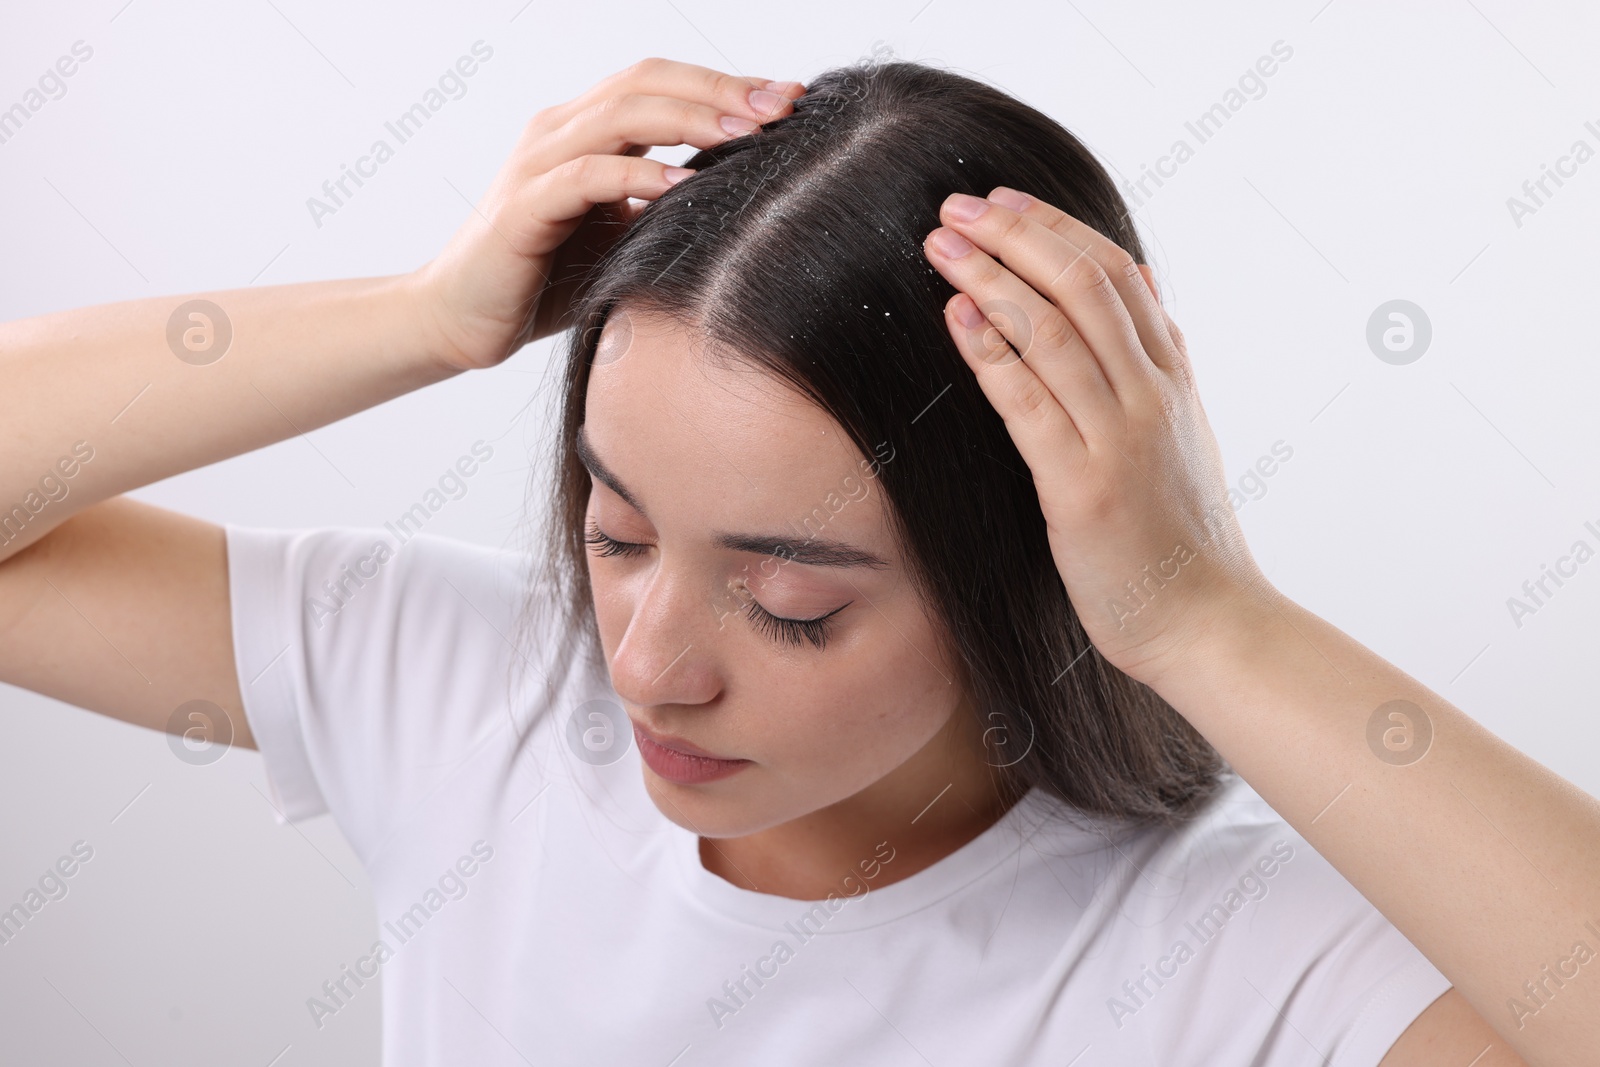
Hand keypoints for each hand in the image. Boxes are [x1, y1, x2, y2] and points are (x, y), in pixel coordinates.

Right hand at [410, 58, 803, 371]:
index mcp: (585, 132)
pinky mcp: (522, 209)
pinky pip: (585, 176)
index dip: (724, 84)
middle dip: (721, 89)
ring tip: (747, 132)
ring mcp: (537, 165)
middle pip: (647, 82)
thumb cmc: (543, 283)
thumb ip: (666, 210)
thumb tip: (745, 202)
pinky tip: (684, 186)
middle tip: (784, 105)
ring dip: (690, 118)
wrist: (461, 322)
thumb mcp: (622, 238)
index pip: (661, 84)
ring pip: (619, 114)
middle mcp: (559, 133)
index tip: (790, 99)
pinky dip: (637, 174)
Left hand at [922, 188, 1275, 688]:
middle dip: (1015, 234)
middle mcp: (1151, 395)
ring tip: (941, 242)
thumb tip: (1142, 281)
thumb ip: (1159, 358)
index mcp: (1173, 377)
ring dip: (991, 277)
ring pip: (1054, 331)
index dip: (1055, 227)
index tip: (1004, 199)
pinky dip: (991, 352)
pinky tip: (956, 315)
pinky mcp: (1083, 487)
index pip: (1116, 272)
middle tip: (958, 205)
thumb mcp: (1184, 431)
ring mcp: (1120, 438)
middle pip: (1083, 284)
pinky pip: (1031, 403)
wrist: (1208, 622)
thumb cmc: (1183, 537)